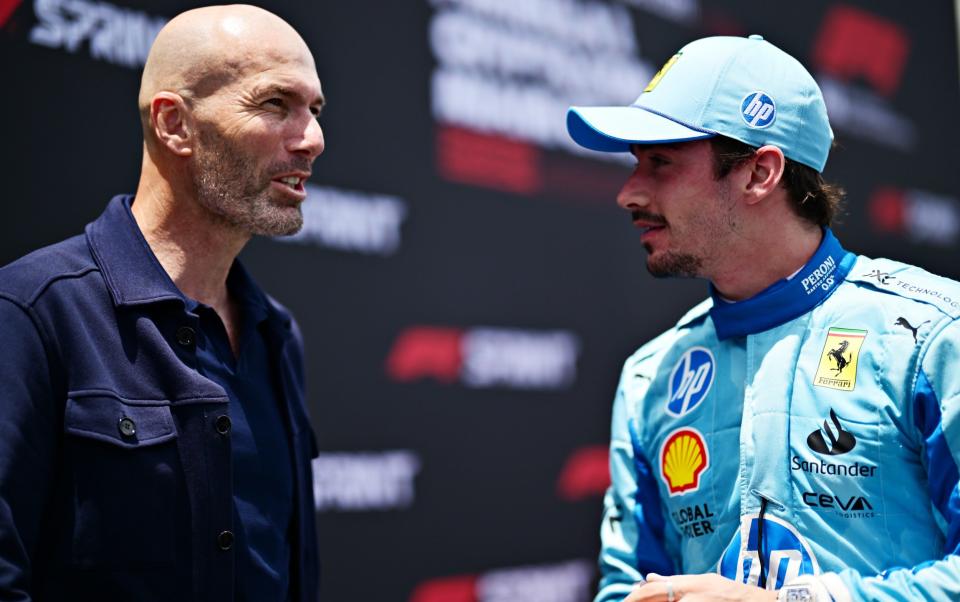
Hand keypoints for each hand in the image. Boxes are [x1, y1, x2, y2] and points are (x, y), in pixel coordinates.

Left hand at [625, 573, 777, 601]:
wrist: (764, 601)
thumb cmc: (732, 593)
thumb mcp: (704, 582)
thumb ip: (676, 581)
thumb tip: (648, 578)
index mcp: (691, 584)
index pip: (655, 589)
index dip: (636, 596)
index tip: (623, 601)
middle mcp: (694, 593)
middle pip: (658, 595)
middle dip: (638, 601)